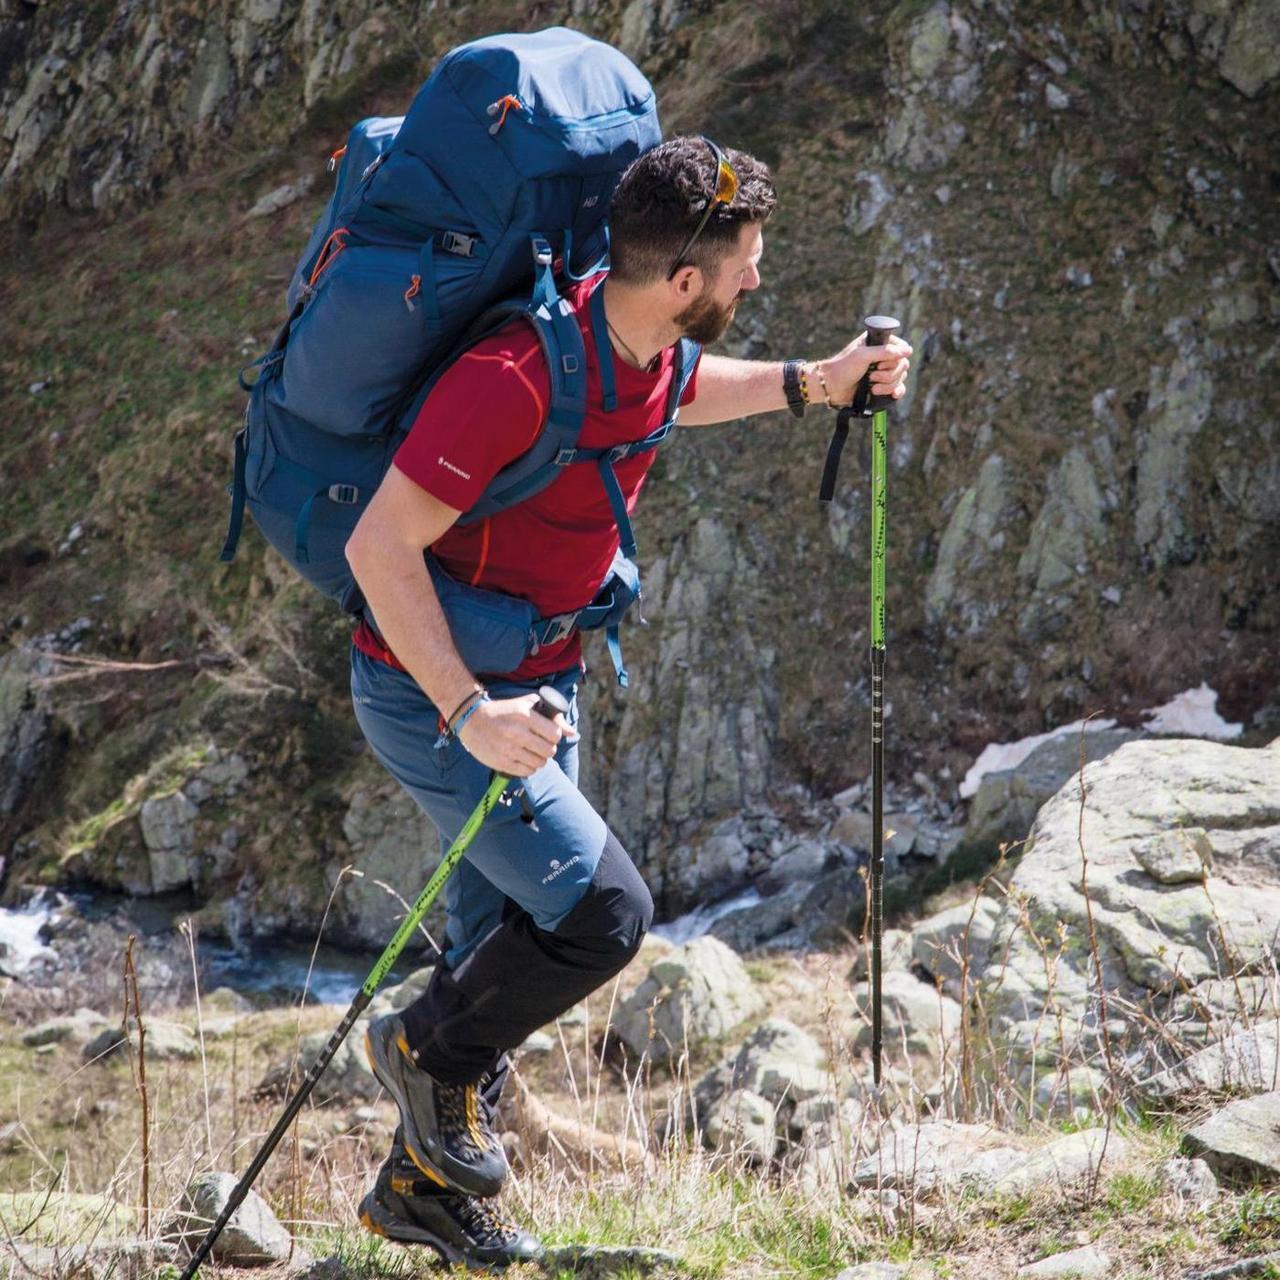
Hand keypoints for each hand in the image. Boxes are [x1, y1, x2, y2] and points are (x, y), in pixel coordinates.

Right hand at [456, 693, 571, 776]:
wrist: (471, 720)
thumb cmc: (503, 711)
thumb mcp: (526, 706)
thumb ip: (551, 716)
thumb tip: (572, 732)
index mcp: (524, 716)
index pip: (555, 734)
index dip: (555, 736)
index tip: (549, 735)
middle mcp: (517, 733)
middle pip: (549, 750)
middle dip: (549, 749)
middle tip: (542, 746)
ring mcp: (508, 749)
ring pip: (539, 763)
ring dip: (540, 760)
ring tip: (533, 753)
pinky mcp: (501, 762)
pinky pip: (526, 772)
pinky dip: (529, 768)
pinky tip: (524, 760)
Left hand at [817, 332, 913, 407]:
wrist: (831, 388)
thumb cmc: (843, 368)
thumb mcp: (863, 355)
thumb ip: (885, 351)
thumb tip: (908, 351)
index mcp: (878, 343)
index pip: (901, 348)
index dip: (896, 358)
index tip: (880, 363)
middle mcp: (882, 356)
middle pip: (903, 365)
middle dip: (889, 374)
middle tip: (872, 376)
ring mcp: (883, 372)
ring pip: (901, 378)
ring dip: (888, 385)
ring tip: (872, 387)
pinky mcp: (882, 386)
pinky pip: (899, 388)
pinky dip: (896, 392)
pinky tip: (893, 394)